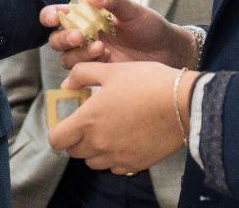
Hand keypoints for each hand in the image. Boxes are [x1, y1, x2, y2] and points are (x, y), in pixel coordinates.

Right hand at [41, 0, 196, 69]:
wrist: (169, 52)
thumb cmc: (151, 27)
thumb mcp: (133, 10)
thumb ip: (113, 1)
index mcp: (88, 18)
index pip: (60, 15)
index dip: (51, 15)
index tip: (56, 17)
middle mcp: (84, 37)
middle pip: (57, 40)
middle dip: (63, 38)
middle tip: (79, 36)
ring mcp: (91, 57)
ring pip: (67, 59)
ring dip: (79, 53)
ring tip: (102, 48)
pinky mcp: (99, 74)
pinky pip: (81, 75)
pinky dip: (87, 70)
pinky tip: (105, 62)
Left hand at [47, 61, 198, 174]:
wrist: (182, 103)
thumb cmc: (145, 83)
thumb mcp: (110, 70)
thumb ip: (82, 74)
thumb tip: (67, 84)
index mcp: (88, 121)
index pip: (57, 139)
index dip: (57, 130)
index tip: (66, 121)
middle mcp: (99, 144)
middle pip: (73, 152)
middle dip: (75, 139)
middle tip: (88, 122)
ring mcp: (117, 157)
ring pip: (93, 162)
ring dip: (94, 149)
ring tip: (107, 130)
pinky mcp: (136, 164)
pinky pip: (115, 167)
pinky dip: (114, 158)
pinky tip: (124, 140)